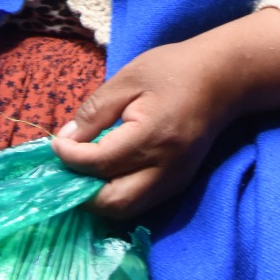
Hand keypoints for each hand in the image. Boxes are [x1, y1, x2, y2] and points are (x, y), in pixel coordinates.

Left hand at [51, 8, 279, 218]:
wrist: (224, 78)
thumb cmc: (174, 70)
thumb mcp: (129, 78)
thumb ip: (95, 111)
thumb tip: (66, 138)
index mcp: (151, 137)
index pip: (98, 163)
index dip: (69, 156)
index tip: (55, 142)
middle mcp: (165, 168)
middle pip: (112, 202)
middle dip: (80, 190)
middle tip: (65, 168)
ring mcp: (174, 180)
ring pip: (127, 210)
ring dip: (98, 199)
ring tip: (81, 174)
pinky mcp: (179, 183)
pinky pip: (142, 203)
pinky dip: (118, 196)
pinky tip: (105, 176)